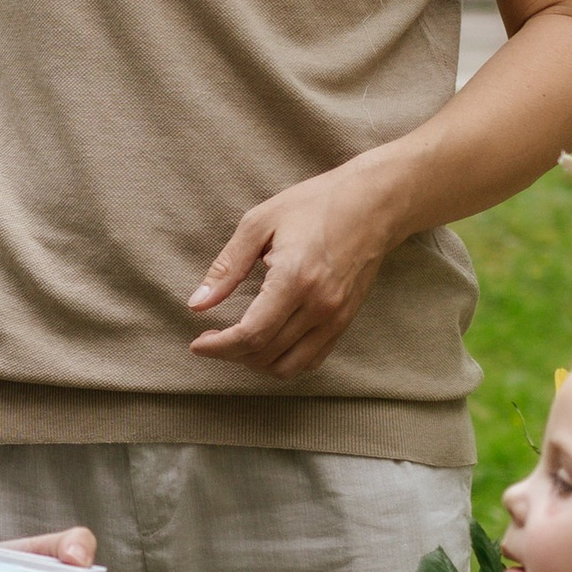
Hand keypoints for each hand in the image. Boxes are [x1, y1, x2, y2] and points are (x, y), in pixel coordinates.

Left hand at [187, 162, 396, 379]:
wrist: (374, 204)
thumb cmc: (314, 205)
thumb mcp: (260, 223)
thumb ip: (227, 266)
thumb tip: (198, 303)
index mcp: (294, 278)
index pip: (251, 334)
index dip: (218, 347)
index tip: (198, 344)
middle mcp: (319, 305)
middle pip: (265, 354)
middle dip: (230, 354)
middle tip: (212, 338)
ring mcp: (336, 317)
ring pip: (288, 367)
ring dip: (256, 363)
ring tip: (238, 342)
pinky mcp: (345, 321)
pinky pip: (311, 361)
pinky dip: (284, 361)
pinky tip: (268, 342)